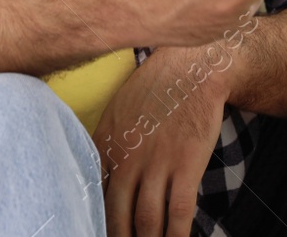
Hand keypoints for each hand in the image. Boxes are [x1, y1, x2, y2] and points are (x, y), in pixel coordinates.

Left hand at [97, 47, 229, 236]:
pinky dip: (177, 236)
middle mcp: (127, 157)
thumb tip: (97, 175)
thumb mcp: (118, 110)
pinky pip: (178, 212)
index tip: (95, 231)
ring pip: (146, 221)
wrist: (193, 68)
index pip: (93, 195)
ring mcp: (156, 163)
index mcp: (106, 144)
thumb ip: (107, 145)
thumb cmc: (156, 88)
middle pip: (116, 216)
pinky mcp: (186, 165)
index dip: (94, 220)